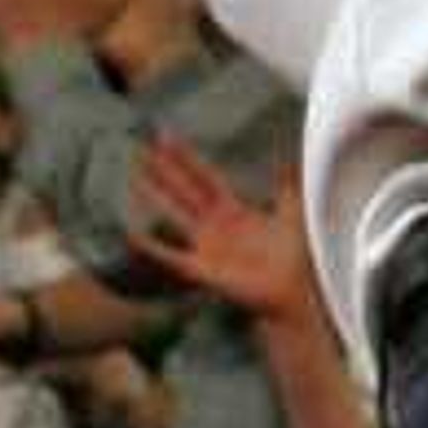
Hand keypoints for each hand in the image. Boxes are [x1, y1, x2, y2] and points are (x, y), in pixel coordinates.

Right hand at [131, 129, 307, 324]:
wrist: (293, 290)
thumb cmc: (294, 254)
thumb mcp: (292, 210)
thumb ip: (288, 182)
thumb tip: (290, 154)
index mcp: (233, 209)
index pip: (204, 176)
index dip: (187, 158)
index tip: (168, 138)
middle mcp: (214, 225)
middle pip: (184, 190)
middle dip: (164, 170)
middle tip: (142, 149)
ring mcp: (205, 246)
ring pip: (174, 215)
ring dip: (154, 197)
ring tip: (134, 179)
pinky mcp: (201, 270)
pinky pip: (171, 256)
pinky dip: (152, 246)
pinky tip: (132, 234)